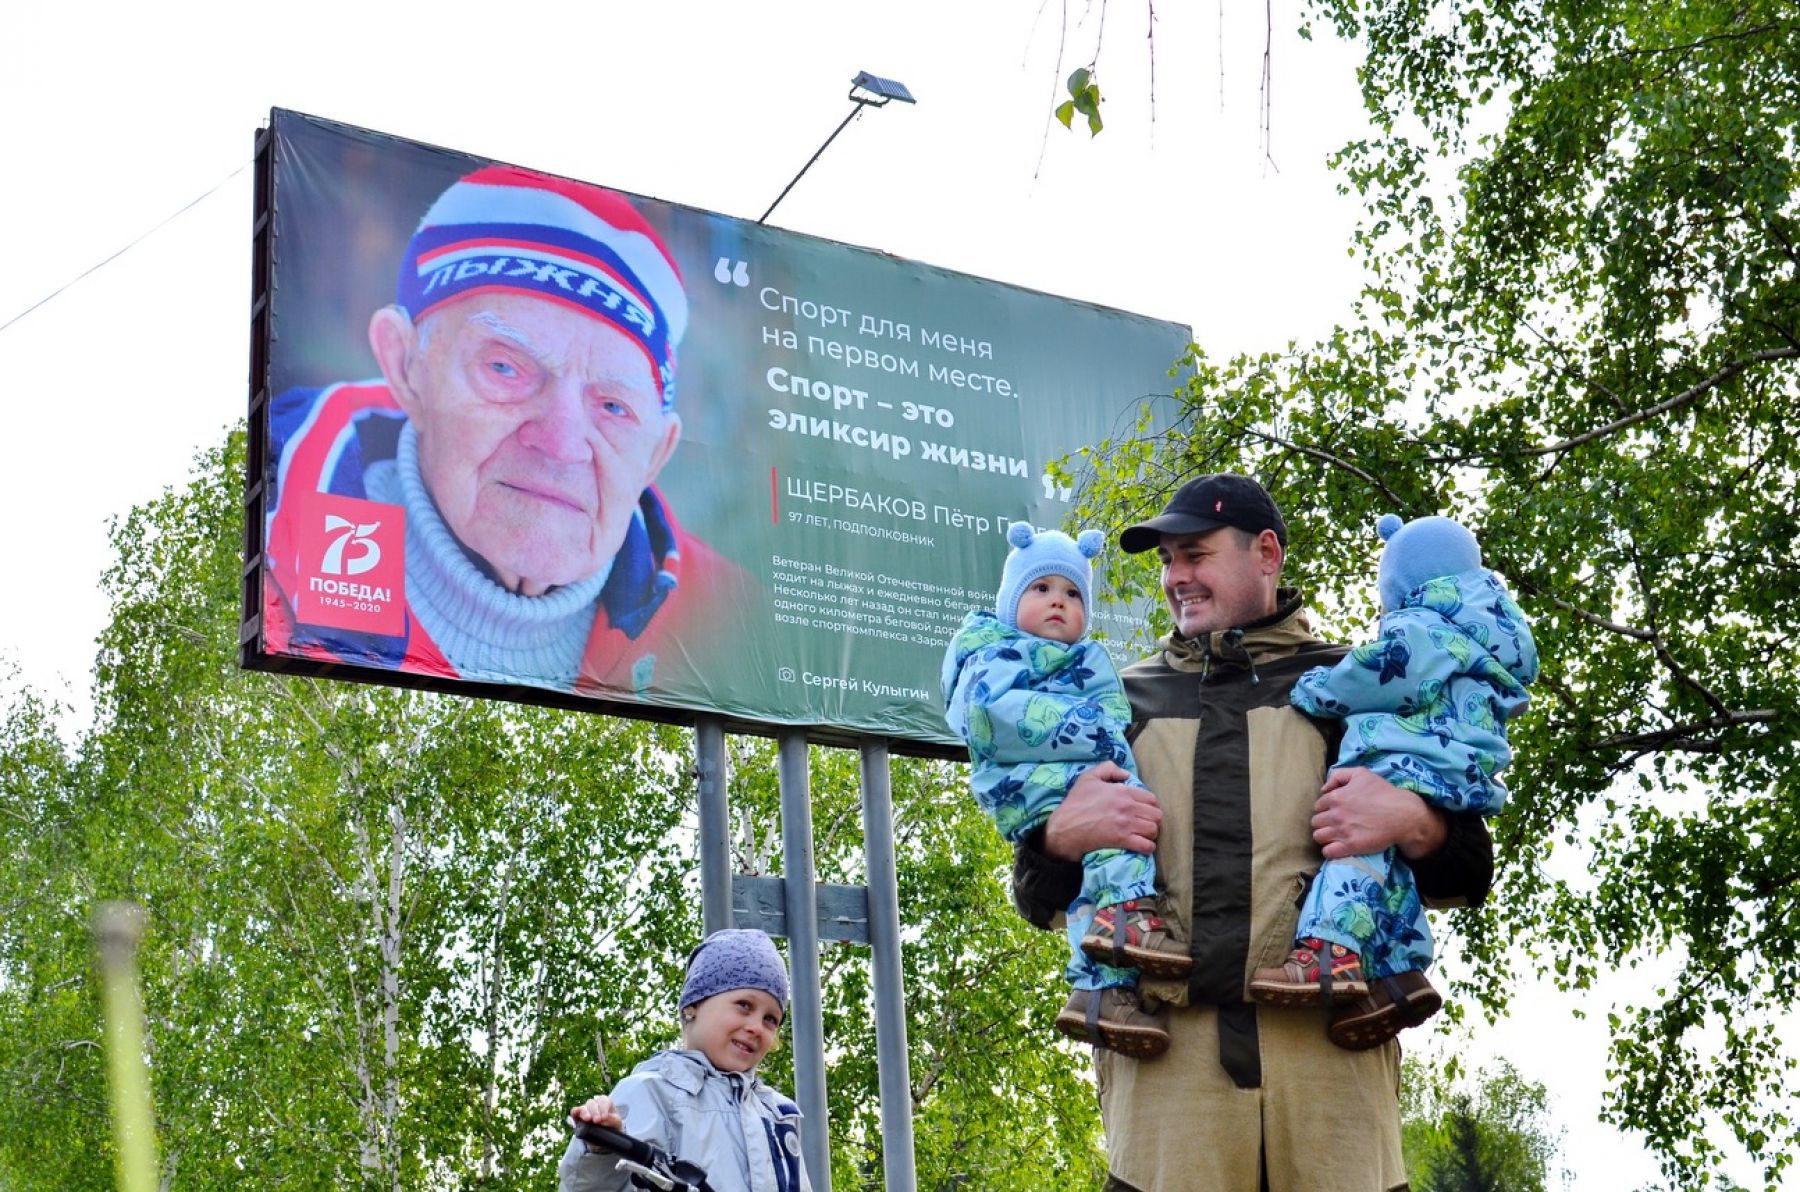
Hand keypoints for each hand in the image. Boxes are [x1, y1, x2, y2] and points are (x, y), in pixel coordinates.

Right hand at [570, 1095, 623, 1130]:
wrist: (606, 1137)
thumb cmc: (613, 1126)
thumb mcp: (617, 1123)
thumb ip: (613, 1120)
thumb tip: (604, 1119)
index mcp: (605, 1103)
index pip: (603, 1100)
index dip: (603, 1108)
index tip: (604, 1117)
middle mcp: (595, 1104)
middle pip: (592, 1103)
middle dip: (595, 1111)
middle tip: (597, 1120)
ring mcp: (586, 1110)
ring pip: (583, 1107)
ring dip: (585, 1112)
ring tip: (588, 1119)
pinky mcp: (578, 1117)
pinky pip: (574, 1111)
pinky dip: (575, 1112)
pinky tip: (576, 1115)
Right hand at [1043, 762, 1162, 860]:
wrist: (1064, 828)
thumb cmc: (1075, 803)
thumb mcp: (1088, 777)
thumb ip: (1108, 769)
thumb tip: (1126, 775)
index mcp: (1123, 791)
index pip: (1151, 798)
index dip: (1150, 805)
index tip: (1143, 810)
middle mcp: (1128, 807)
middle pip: (1156, 815)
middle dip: (1152, 819)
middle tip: (1144, 823)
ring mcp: (1126, 825)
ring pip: (1154, 830)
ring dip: (1151, 833)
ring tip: (1143, 834)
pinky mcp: (1122, 841)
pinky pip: (1146, 846)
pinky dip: (1148, 847)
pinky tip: (1143, 846)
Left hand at [1312, 768, 1447, 860]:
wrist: (1403, 814)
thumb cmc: (1383, 792)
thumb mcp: (1361, 773)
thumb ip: (1338, 775)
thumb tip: (1324, 789)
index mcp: (1335, 797)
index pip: (1318, 806)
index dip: (1325, 809)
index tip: (1335, 812)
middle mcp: (1335, 815)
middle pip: (1316, 822)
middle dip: (1323, 822)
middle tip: (1335, 824)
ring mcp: (1342, 831)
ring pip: (1318, 837)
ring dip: (1324, 836)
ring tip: (1334, 836)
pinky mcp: (1350, 846)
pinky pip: (1328, 852)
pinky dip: (1330, 850)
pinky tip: (1337, 847)